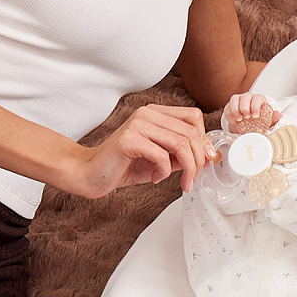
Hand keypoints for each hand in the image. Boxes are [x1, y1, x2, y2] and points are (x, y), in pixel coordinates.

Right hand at [75, 104, 209, 198]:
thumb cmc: (123, 166)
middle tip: (193, 179)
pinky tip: (155, 179)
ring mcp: (138, 124)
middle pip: (190, 132)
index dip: (204, 139)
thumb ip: (180, 154)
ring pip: (180, 143)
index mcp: (156, 113)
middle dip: (198, 159)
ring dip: (187, 168)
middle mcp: (148, 114)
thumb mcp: (160, 159)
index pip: (193, 117)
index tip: (205, 161)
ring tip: (182, 183)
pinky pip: (161, 155)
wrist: (89, 174)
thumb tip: (207, 156)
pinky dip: (164, 172)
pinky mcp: (129, 139)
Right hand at [222, 92, 278, 133]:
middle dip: (245, 107)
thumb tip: (277, 114)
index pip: (258, 98)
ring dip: (236, 109)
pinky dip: (230, 114)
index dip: (255, 106)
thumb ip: (272, 118)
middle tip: (247, 117)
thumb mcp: (266, 121)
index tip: (255, 115)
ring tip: (239, 119)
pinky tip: (234, 120)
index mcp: (259, 100)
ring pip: (235, 98)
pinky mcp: (230, 105)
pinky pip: (228, 106)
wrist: (247, 126)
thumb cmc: (258, 122)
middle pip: (246, 97)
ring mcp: (239, 100)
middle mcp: (249, 98)